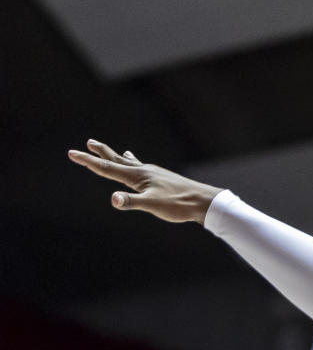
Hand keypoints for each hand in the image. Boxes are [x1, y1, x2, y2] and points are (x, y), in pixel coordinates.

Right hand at [68, 140, 220, 223]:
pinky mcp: (161, 178)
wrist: (203, 201)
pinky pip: (142, 168)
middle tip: (87, 143)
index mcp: (137, 177)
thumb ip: (132, 202)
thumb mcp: (153, 205)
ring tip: (110, 150)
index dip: (88, 162)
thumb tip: (114, 200)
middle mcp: (143, 171)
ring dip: (116, 156)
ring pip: (129, 163)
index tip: (71, 153)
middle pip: (117, 160)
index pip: (107, 168)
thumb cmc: (178, 205)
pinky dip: (134, 163)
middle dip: (101, 153)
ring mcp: (153, 173)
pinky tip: (137, 163)